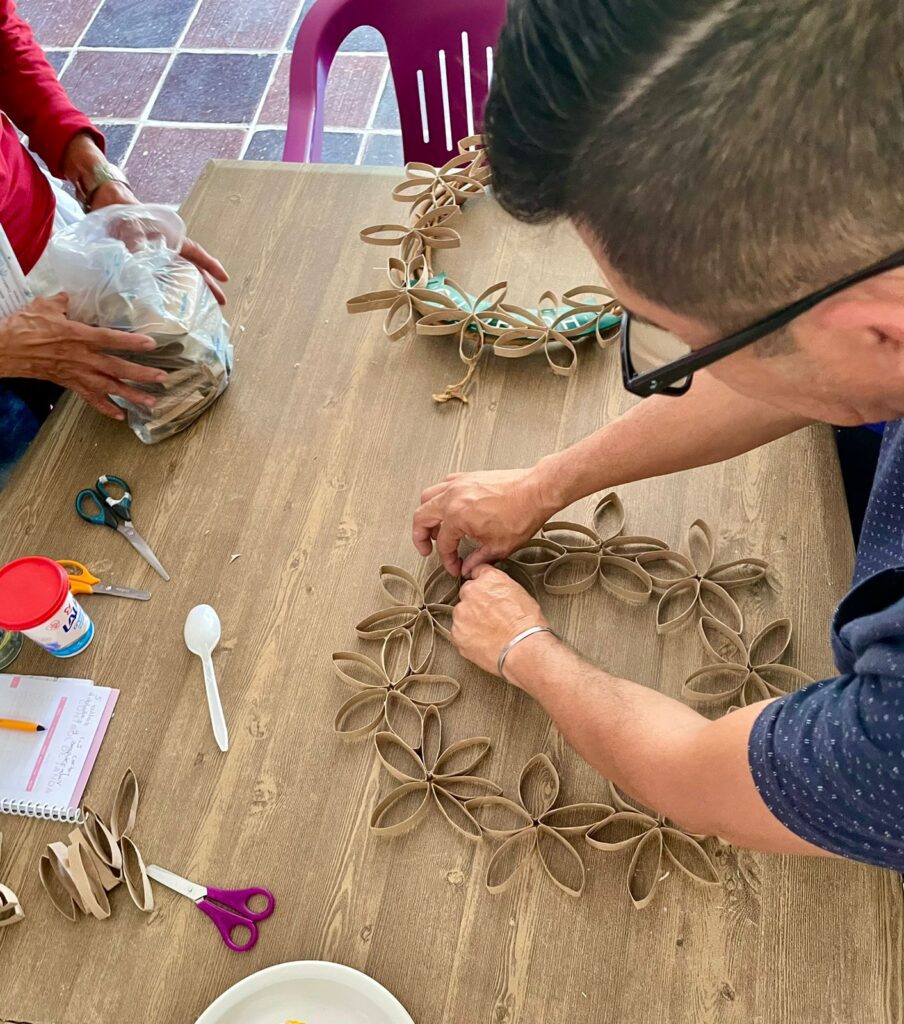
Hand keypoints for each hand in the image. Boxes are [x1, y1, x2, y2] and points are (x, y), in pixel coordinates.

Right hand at [0, 294, 164, 418]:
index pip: (111, 338)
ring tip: (151, 403)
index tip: (151, 344)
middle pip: (117, 367)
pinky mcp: (70, 384)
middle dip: (142, 374)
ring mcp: (77, 373)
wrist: (5, 348)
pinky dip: (106, 408)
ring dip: (132, 395)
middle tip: (162, 379)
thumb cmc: (24, 326)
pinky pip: (91, 399)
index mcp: (79, 336)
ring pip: (109, 387)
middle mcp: (82, 357)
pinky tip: (121, 416)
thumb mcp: (45, 306)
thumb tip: (73, 296)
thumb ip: (65, 301)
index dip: (132, 341)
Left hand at [89, 181, 229, 304]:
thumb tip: (141, 270)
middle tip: (221, 302)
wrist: (108, 204)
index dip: (210, 266)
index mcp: (171, 238)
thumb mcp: (132, 226)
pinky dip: (171, 290)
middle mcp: (169, 248)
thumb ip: (138, 245)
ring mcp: (160, 256)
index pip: (195, 253)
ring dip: (193, 289)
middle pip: (194, 268)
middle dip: (208, 284)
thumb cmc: (124, 212)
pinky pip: (164, 278)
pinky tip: (173, 302)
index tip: (224, 278)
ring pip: (182, 274)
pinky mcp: (147, 263)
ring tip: (203, 307)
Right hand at [412, 466, 559, 576]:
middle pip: (422, 517)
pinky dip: (441, 498)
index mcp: (457, 516)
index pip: (443, 544)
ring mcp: (459, 484)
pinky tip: (449, 507)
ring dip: (427, 515)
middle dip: (421, 537)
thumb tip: (468, 567)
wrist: (537, 490)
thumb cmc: (522, 514)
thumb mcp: (499, 547)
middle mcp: (453, 497)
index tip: (455, 566)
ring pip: (428, 497)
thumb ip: (478, 560)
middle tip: (426, 549)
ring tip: (435, 528)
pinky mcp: (468, 477)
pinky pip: (443, 485)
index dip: (447, 560)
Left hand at [451, 565, 549, 677]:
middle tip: (490, 617)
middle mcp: (470, 592)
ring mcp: (461, 613)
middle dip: (475, 603)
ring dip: (470, 621)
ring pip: (461, 614)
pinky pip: (459, 633)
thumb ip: (501, 588)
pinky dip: (468, 637)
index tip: (486, 592)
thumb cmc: (528, 624)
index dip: (483, 584)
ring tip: (489, 633)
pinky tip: (484, 642)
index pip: (478, 572)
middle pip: (467, 594)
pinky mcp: (456, 633)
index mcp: (488, 578)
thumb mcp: (520, 594)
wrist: (523, 649)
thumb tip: (496, 593)